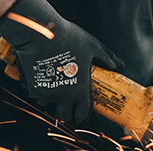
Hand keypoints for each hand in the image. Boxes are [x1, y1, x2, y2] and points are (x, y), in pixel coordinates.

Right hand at [0, 0, 123, 122]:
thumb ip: (107, 58)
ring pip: (48, 106)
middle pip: (64, 117)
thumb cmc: (69, 37)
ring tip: (54, 86)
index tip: (80, 113)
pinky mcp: (32, 88)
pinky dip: (38, 90)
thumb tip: (120, 66)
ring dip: (51, 100)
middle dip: (66, 113)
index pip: (82, 114)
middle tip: (66, 104)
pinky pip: (35, 95)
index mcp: (80, 89)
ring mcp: (46, 94)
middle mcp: (64, 96)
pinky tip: (41, 77)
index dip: (82, 116)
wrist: (40, 31)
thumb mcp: (93, 46)